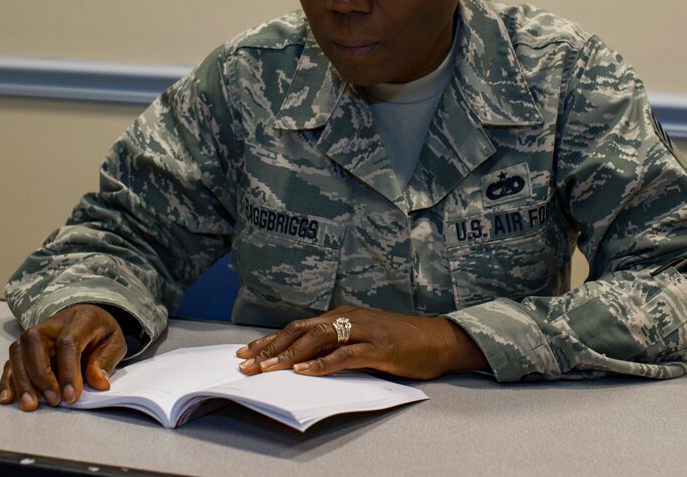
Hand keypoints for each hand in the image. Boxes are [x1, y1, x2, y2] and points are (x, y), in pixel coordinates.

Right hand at [0, 304, 126, 411]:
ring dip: (22, 380)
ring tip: (31, 405)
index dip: (68, 371)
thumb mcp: (115, 342)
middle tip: (53, 401)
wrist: (87, 316)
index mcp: (78, 320)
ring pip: (18, 351)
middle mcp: (51, 325)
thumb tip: (99, 382)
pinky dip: (8, 381)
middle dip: (40, 375)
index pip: (67, 343)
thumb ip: (106, 360)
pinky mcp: (24, 348)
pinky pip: (10, 362)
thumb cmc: (100, 332)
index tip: (71, 396)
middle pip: (34, 343)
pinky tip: (9, 399)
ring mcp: (34, 335)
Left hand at [235, 306, 486, 379]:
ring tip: (267, 368)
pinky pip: (344, 355)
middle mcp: (348, 318)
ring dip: (289, 355)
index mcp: (342, 315)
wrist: (439, 338)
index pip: (298, 327)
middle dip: (271, 348)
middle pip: (301, 330)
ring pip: (317, 339)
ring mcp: (363, 331)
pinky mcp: (378, 347)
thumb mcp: (363, 339)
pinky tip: (305, 372)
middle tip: (247, 364)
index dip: (271, 339)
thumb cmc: (401, 341)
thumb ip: (337, 345)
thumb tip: (304, 361)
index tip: (247, 352)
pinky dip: (322, 363)